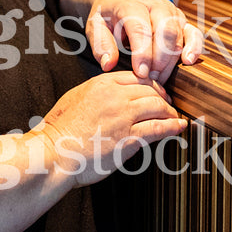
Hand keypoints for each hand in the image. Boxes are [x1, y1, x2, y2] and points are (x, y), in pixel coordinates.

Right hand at [32, 71, 187, 185]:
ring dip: (171, 112)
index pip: (136, 77)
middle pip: (150, 90)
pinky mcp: (128, 138)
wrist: (52, 154)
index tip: (157, 93)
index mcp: (101, 84)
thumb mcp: (74, 99)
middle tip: (170, 106)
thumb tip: (109, 93)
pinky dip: (173, 127)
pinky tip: (179, 128)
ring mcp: (122, 116)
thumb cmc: (59, 133)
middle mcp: (114, 96)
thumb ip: (96, 93)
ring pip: (158, 106)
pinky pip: (159, 128)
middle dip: (164, 98)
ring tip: (175, 118)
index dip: (151, 85)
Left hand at [86, 0, 204, 83]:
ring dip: (171, 61)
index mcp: (131, 4)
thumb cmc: (109, 14)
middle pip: (164, 32)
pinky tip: (188, 61)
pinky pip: (193, 33)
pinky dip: (194, 47)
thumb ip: (100, 44)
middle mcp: (154, 5)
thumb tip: (108, 64)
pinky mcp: (181, 20)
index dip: (142, 53)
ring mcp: (171, 12)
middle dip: (159, 60)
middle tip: (150, 79)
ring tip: (160, 78)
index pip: (140, 28)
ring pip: (178, 35)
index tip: (141, 74)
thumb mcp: (95, 24)